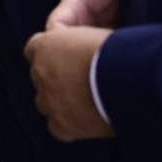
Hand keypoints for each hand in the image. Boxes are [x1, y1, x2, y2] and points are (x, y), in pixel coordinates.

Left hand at [23, 26, 114, 141]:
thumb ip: (70, 36)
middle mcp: (40, 72)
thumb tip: (62, 35)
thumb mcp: (90, 32)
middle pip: (40, 77)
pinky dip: (69, 127)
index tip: (66, 59)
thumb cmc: (115, 49)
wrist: (126, 78)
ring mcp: (48, 100)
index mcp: (44, 45)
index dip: (50, 55)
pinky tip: (86, 122)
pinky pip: (58, 129)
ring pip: (45, 103)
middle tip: (82, 81)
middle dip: (56, 79)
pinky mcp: (61, 124)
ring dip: (59, 102)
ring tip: (86, 102)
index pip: (34, 49)